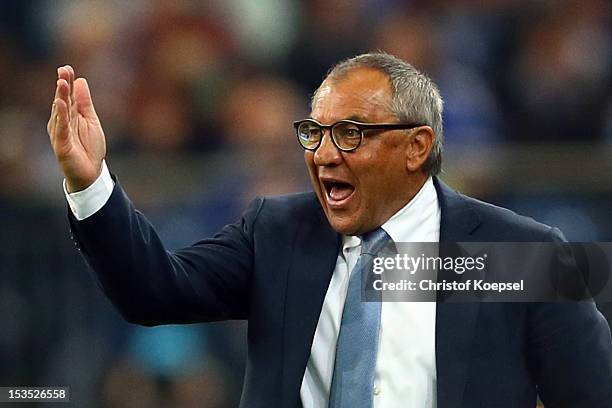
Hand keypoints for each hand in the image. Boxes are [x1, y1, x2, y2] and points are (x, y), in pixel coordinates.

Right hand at [47, 65, 105, 192]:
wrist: (92, 172)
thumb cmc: (90, 147)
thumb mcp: (91, 120)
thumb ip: (85, 102)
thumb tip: (81, 81)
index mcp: (70, 115)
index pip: (68, 96)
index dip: (68, 82)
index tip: (67, 68)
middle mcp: (62, 122)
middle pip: (62, 100)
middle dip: (63, 85)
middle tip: (63, 70)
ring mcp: (60, 132)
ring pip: (60, 112)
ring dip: (60, 97)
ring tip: (62, 82)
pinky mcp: (61, 144)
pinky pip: (61, 128)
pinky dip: (61, 116)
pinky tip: (61, 104)